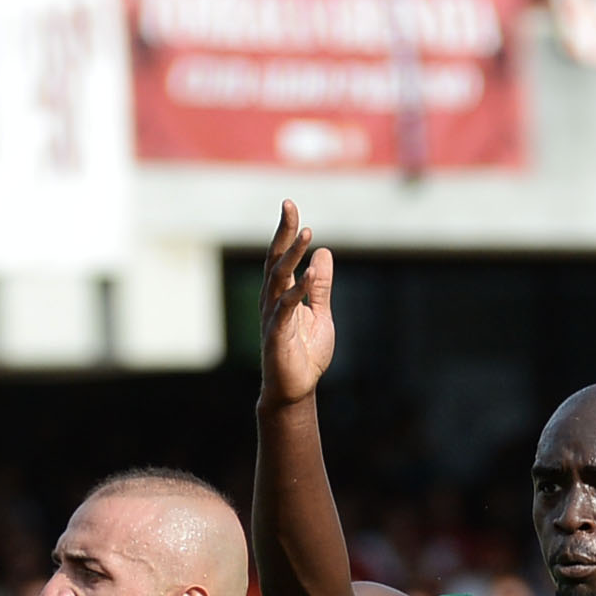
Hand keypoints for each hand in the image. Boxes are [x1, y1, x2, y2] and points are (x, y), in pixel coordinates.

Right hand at [260, 201, 336, 405]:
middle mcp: (272, 300)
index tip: (290, 205)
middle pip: (275, 260)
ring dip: (293, 255)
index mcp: (281, 293)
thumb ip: (320, 286)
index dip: (286, 231)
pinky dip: (299, 290)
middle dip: (283, 232)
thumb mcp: (320, 313)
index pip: (281, 256)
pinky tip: (309, 273)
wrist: (296, 389)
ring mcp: (273, 316)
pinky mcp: (277, 334)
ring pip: (279, 279)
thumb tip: (323, 253)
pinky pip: (287, 308)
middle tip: (289, 205)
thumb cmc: (305, 353)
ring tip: (306, 233)